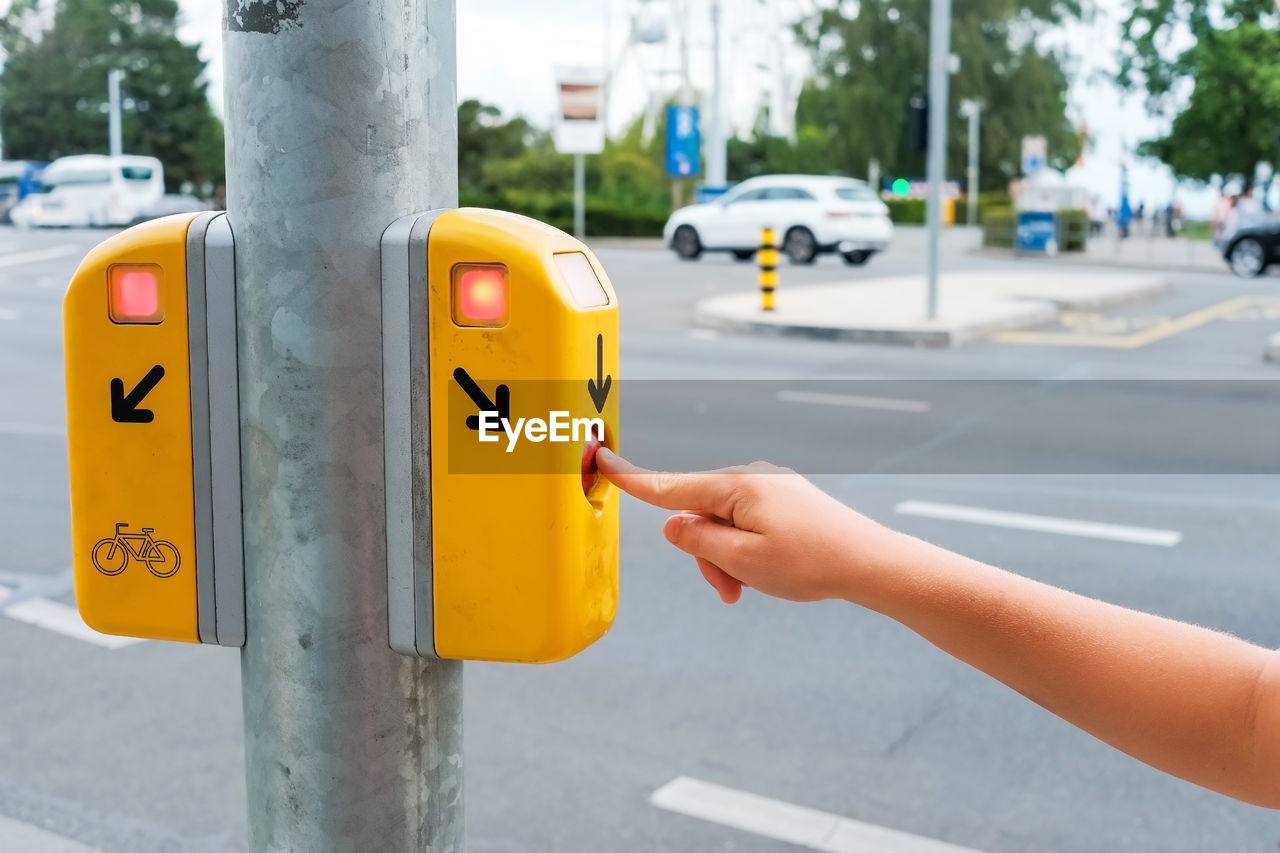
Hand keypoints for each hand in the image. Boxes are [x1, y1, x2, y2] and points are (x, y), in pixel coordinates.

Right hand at [596, 449, 907, 604]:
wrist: (871, 563)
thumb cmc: (810, 563)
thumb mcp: (743, 561)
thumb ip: (698, 542)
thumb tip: (672, 524)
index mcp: (736, 488)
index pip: (670, 485)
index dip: (632, 479)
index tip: (601, 460)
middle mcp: (750, 479)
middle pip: (698, 516)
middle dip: (705, 556)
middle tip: (730, 592)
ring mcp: (769, 489)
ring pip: (722, 527)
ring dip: (727, 560)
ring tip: (751, 588)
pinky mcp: (782, 502)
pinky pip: (745, 526)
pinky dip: (746, 553)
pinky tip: (769, 573)